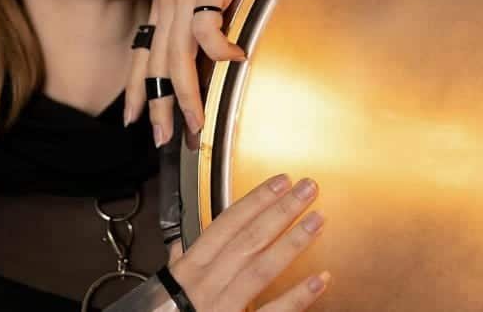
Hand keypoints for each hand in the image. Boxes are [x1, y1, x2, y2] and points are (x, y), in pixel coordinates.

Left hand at [125, 0, 255, 146]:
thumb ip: (207, 15)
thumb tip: (218, 53)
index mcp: (165, 4)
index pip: (143, 53)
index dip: (137, 88)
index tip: (135, 119)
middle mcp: (167, 5)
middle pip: (156, 66)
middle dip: (158, 107)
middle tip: (162, 139)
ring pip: (176, 59)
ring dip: (187, 96)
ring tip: (197, 124)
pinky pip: (209, 32)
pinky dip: (221, 52)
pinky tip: (237, 62)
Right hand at [169, 174, 330, 310]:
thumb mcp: (163, 288)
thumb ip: (177, 266)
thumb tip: (179, 247)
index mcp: (189, 269)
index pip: (226, 224)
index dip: (255, 200)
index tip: (280, 183)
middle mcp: (206, 284)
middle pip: (249, 239)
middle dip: (280, 211)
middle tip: (308, 190)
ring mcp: (223, 306)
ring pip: (262, 268)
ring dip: (292, 242)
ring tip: (317, 221)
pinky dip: (298, 296)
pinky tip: (320, 279)